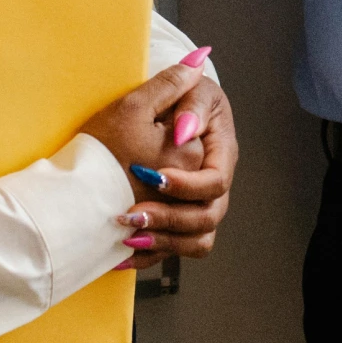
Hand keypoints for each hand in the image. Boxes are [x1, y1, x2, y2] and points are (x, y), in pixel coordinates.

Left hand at [80, 55, 237, 269]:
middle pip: (209, 218)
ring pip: (196, 241)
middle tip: (133, 214)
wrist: (155, 111)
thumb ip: (180, 94)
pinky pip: (172, 250)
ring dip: (163, 243)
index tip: (155, 177)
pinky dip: (148, 255)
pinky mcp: (176, 219)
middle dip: (171, 220)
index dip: (188, 186)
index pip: (216, 181)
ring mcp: (197, 203)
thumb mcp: (175, 86)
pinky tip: (120, 253)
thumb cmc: (171, 97)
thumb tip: (184, 129)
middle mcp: (214, 183)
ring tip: (128, 237)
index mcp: (220, 151)